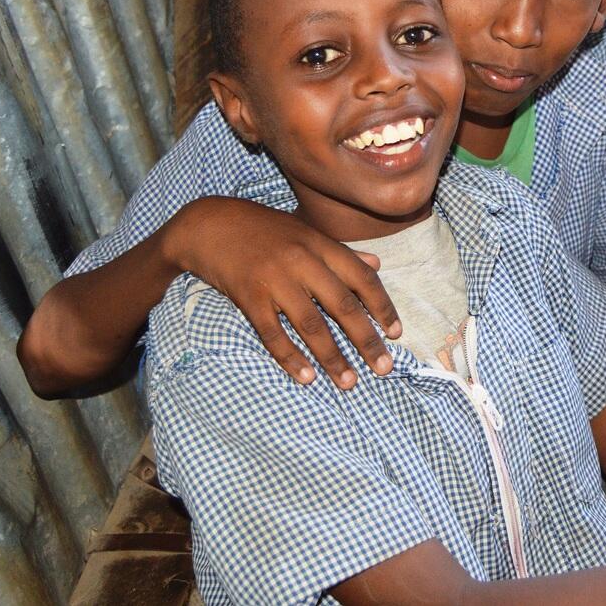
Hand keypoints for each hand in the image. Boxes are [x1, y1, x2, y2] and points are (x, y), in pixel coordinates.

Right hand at [164, 197, 399, 388]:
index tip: (396, 333)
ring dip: (333, 357)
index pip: (361, 278)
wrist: (209, 224)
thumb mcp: (305, 231)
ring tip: (349, 382)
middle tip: (384, 368)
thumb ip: (341, 252)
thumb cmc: (262, 229)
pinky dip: (290, 358)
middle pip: (342, 306)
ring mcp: (275, 280)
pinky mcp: (249, 297)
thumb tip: (376, 264)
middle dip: (366, 340)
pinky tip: (307, 377)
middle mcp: (302, 262)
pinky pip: (273, 334)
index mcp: (320, 244)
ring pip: (311, 325)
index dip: (382, 307)